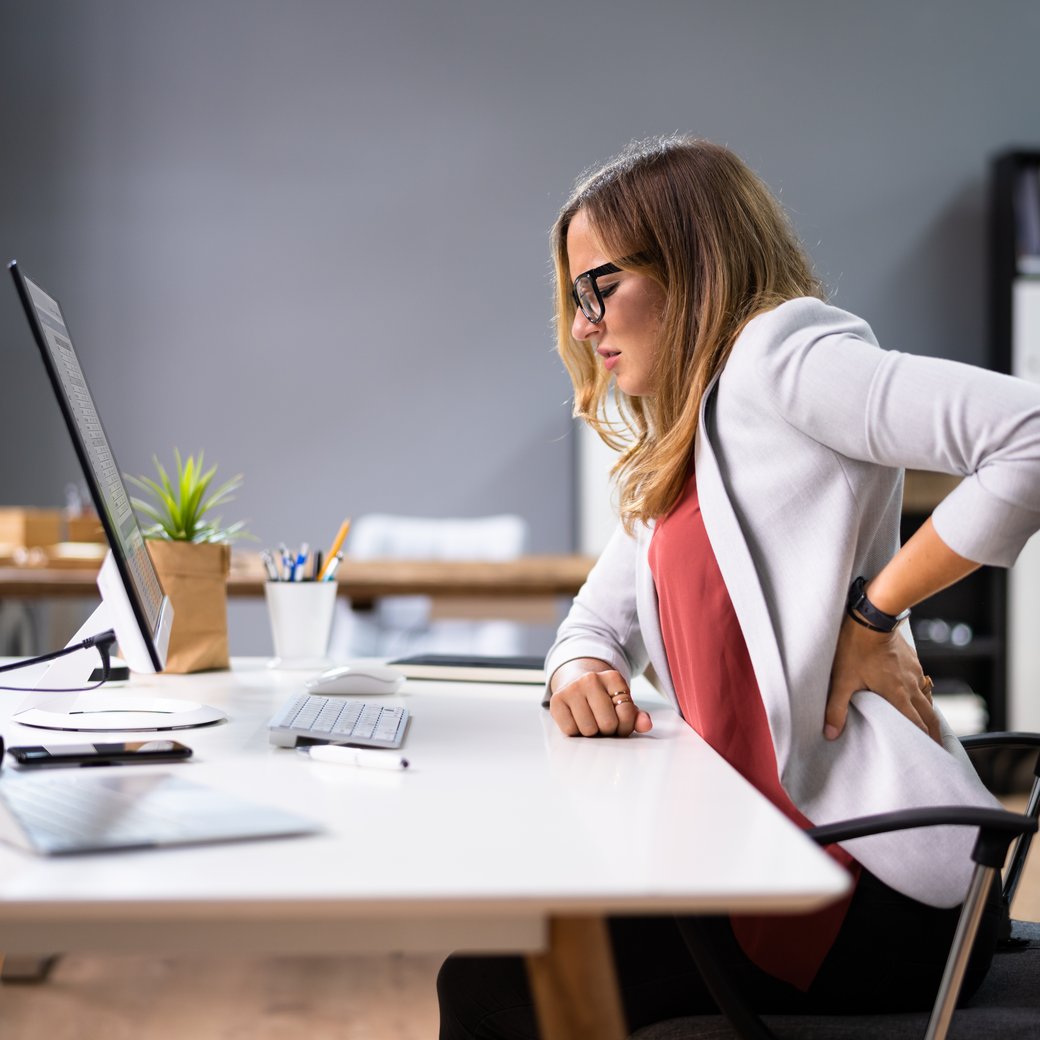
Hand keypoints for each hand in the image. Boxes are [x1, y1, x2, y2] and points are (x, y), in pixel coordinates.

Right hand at [549, 668, 652, 737]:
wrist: (575, 683)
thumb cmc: (603, 699)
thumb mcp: (622, 703)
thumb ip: (636, 716)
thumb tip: (646, 725)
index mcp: (613, 677)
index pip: (627, 713)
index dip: (625, 726)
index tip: (619, 722)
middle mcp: (591, 679)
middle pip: (607, 724)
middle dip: (608, 731)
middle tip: (603, 724)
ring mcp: (572, 688)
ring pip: (588, 730)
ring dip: (592, 733)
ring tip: (591, 722)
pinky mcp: (557, 700)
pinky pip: (570, 730)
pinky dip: (575, 732)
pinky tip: (577, 721)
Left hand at [825, 615, 940, 743]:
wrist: (872, 616)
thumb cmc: (855, 647)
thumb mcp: (842, 679)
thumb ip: (836, 708)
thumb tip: (830, 733)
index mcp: (898, 694)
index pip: (916, 725)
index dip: (923, 741)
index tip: (930, 754)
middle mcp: (911, 685)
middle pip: (929, 715)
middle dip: (934, 733)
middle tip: (937, 748)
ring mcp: (914, 671)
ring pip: (927, 698)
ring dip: (929, 713)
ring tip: (929, 725)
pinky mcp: (912, 659)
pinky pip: (922, 681)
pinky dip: (922, 694)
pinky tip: (916, 694)